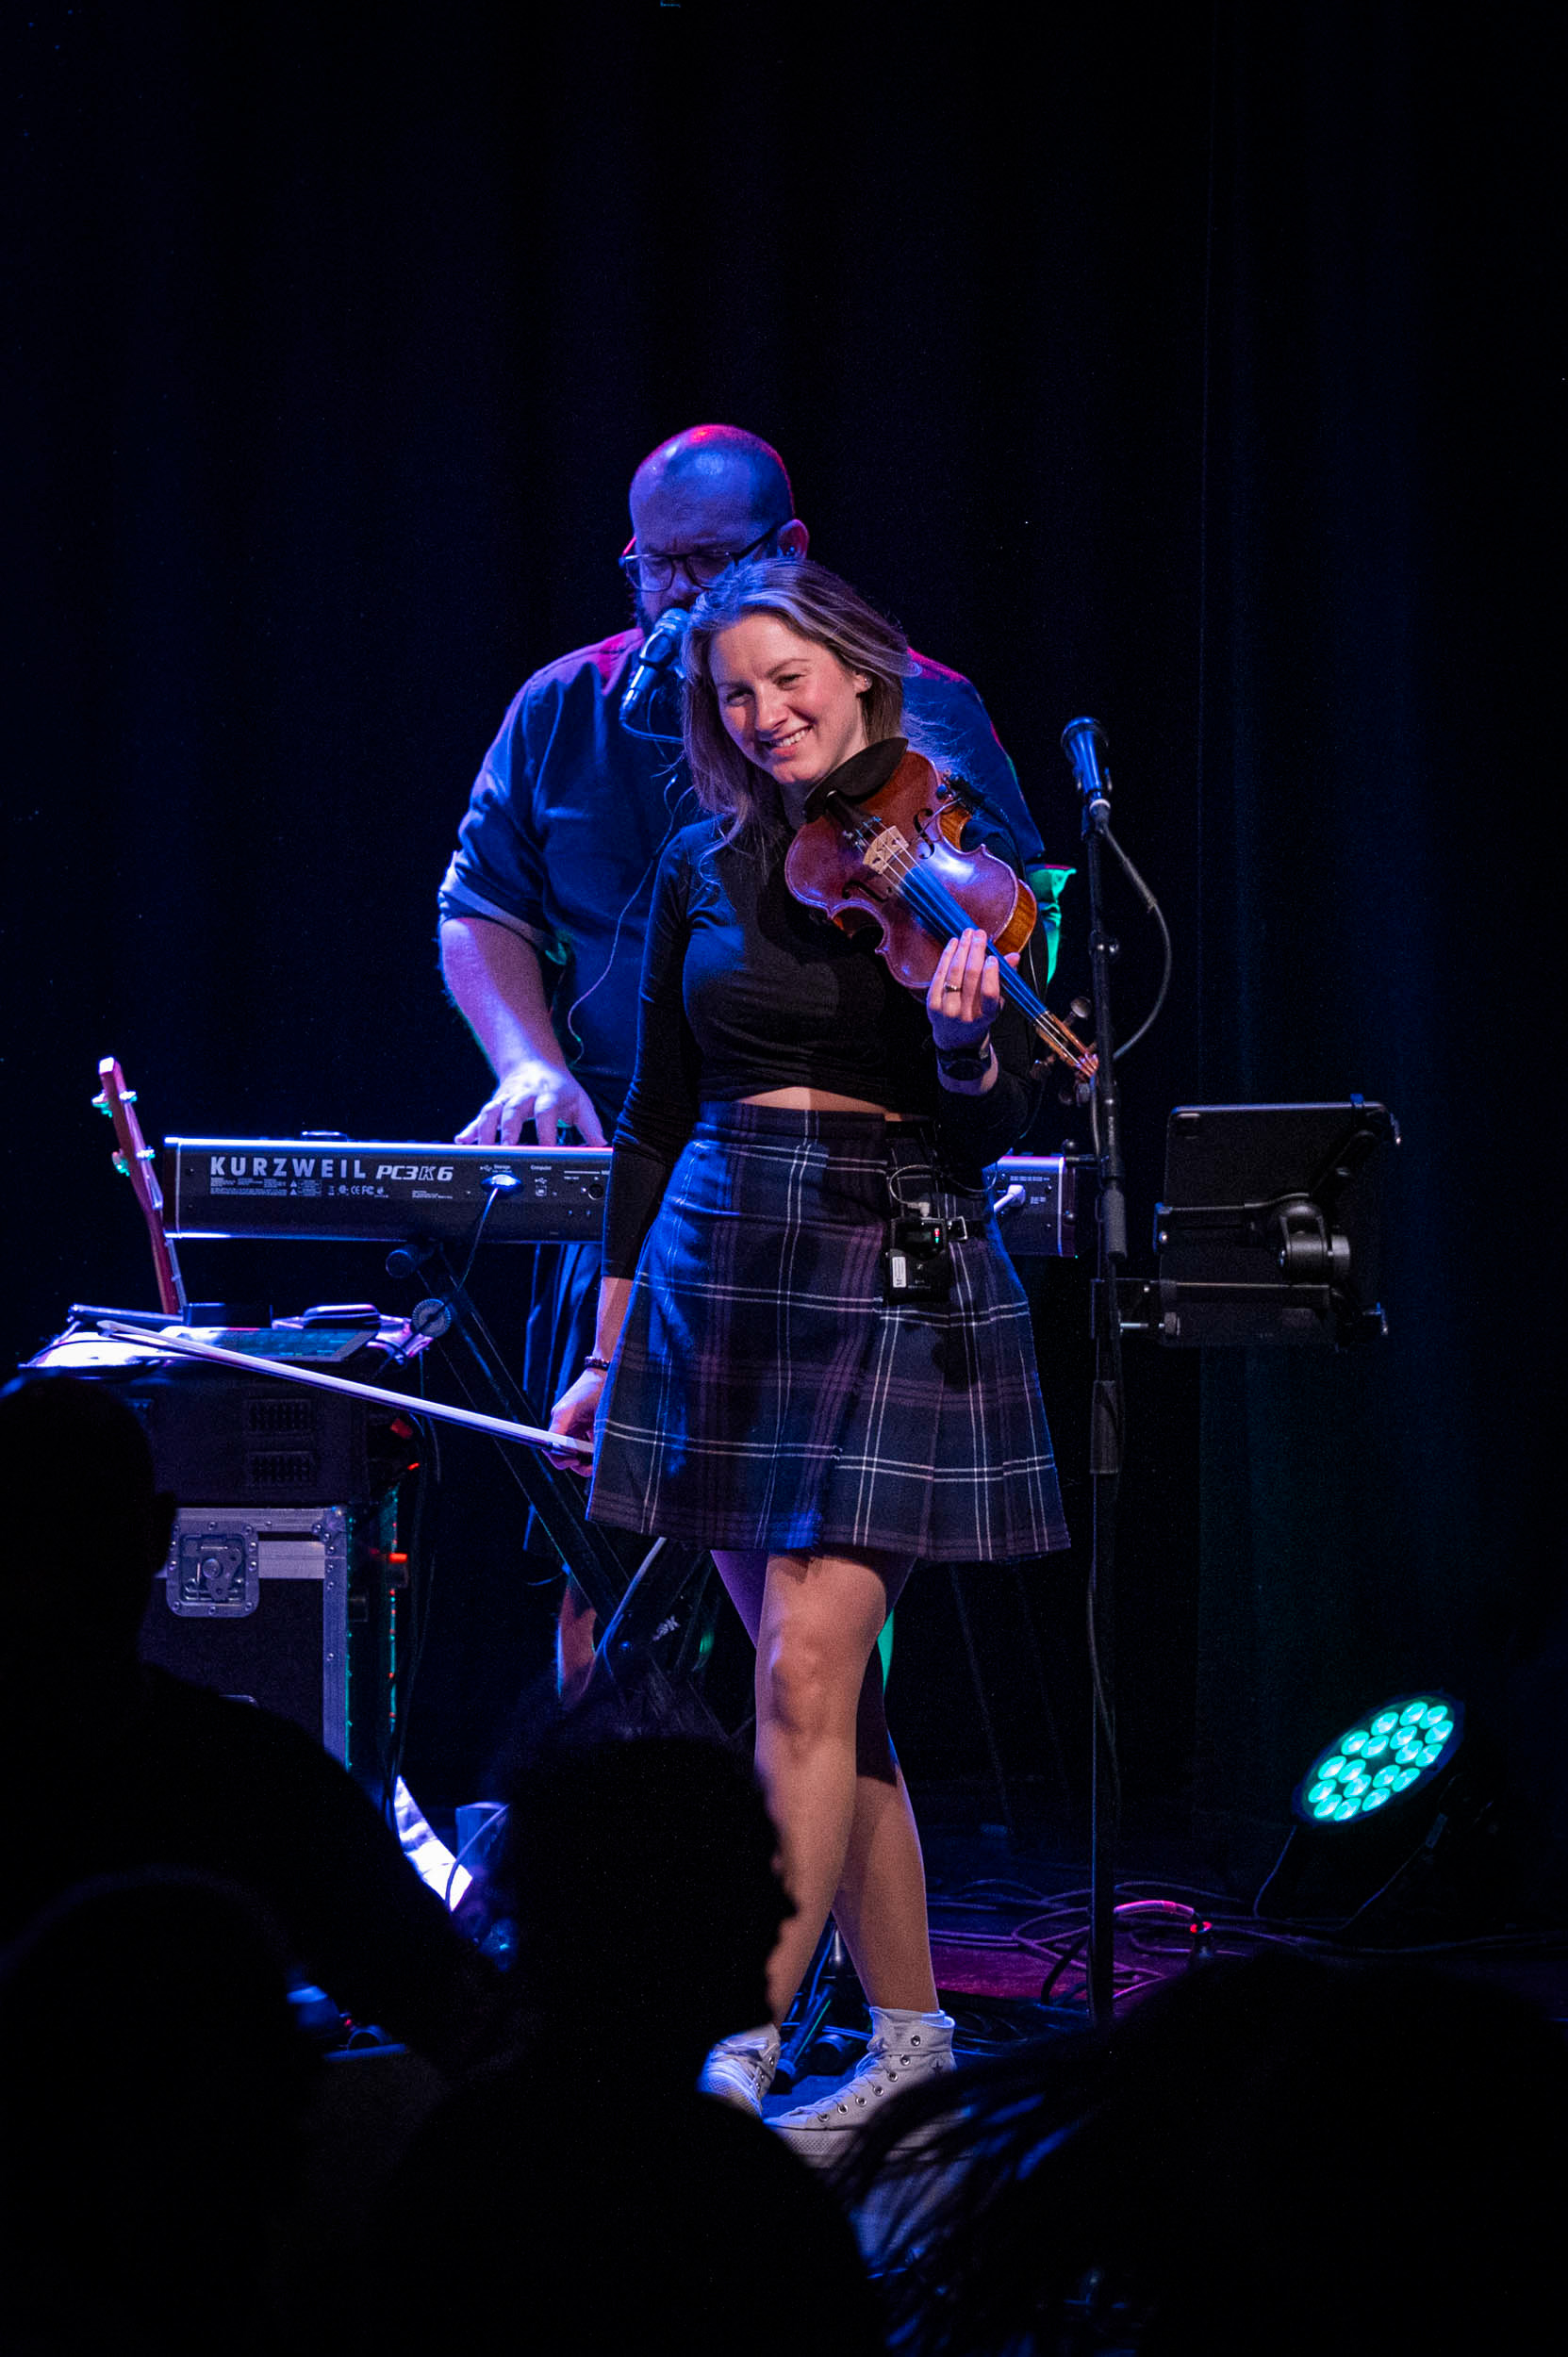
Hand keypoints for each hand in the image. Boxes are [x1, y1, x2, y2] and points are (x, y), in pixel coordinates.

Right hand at [456, 1062, 607, 1147]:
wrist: (534, 1061)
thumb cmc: (558, 1087)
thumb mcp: (579, 1102)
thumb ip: (591, 1125)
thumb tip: (602, 1146)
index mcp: (547, 1094)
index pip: (546, 1112)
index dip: (547, 1132)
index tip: (548, 1151)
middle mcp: (524, 1095)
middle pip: (513, 1110)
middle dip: (509, 1130)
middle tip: (508, 1150)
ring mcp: (506, 1099)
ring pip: (491, 1112)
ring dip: (485, 1130)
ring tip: (483, 1150)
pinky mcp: (494, 1105)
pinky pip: (479, 1117)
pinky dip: (470, 1129)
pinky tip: (462, 1141)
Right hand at [545, 1367, 604, 1476]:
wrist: (605, 1370)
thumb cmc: (602, 1389)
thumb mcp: (601, 1414)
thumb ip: (597, 1436)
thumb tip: (597, 1457)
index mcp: (562, 1416)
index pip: (551, 1444)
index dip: (560, 1458)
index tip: (576, 1461)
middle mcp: (561, 1420)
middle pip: (561, 1450)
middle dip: (576, 1462)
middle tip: (594, 1466)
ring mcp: (568, 1421)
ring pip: (571, 1448)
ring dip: (584, 1456)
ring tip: (600, 1457)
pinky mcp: (577, 1421)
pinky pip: (579, 1440)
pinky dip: (589, 1447)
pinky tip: (601, 1445)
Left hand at [926, 927, 1018, 1046]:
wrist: (956, 1038)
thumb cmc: (980, 1016)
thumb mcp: (997, 1003)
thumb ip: (1005, 979)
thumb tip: (1014, 955)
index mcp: (986, 1015)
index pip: (989, 993)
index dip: (990, 974)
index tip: (992, 957)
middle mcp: (965, 1014)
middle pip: (970, 978)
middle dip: (975, 952)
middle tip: (979, 934)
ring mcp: (946, 1009)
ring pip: (954, 974)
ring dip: (961, 950)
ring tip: (967, 934)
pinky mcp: (932, 1003)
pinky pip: (939, 975)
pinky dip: (946, 957)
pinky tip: (953, 943)